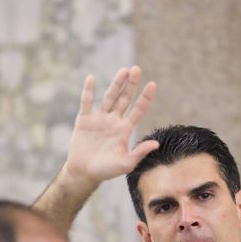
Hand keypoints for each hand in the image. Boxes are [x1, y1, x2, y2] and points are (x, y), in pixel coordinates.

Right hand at [63, 65, 158, 187]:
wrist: (84, 173)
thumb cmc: (106, 170)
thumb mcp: (126, 163)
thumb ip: (139, 152)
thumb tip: (156, 143)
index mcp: (124, 129)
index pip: (138, 110)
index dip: (145, 97)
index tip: (152, 84)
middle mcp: (113, 121)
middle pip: (124, 99)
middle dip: (131, 84)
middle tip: (137, 69)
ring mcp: (99, 119)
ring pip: (109, 97)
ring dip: (116, 84)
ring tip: (123, 70)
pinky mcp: (84, 120)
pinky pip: (86, 102)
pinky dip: (88, 91)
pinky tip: (91, 78)